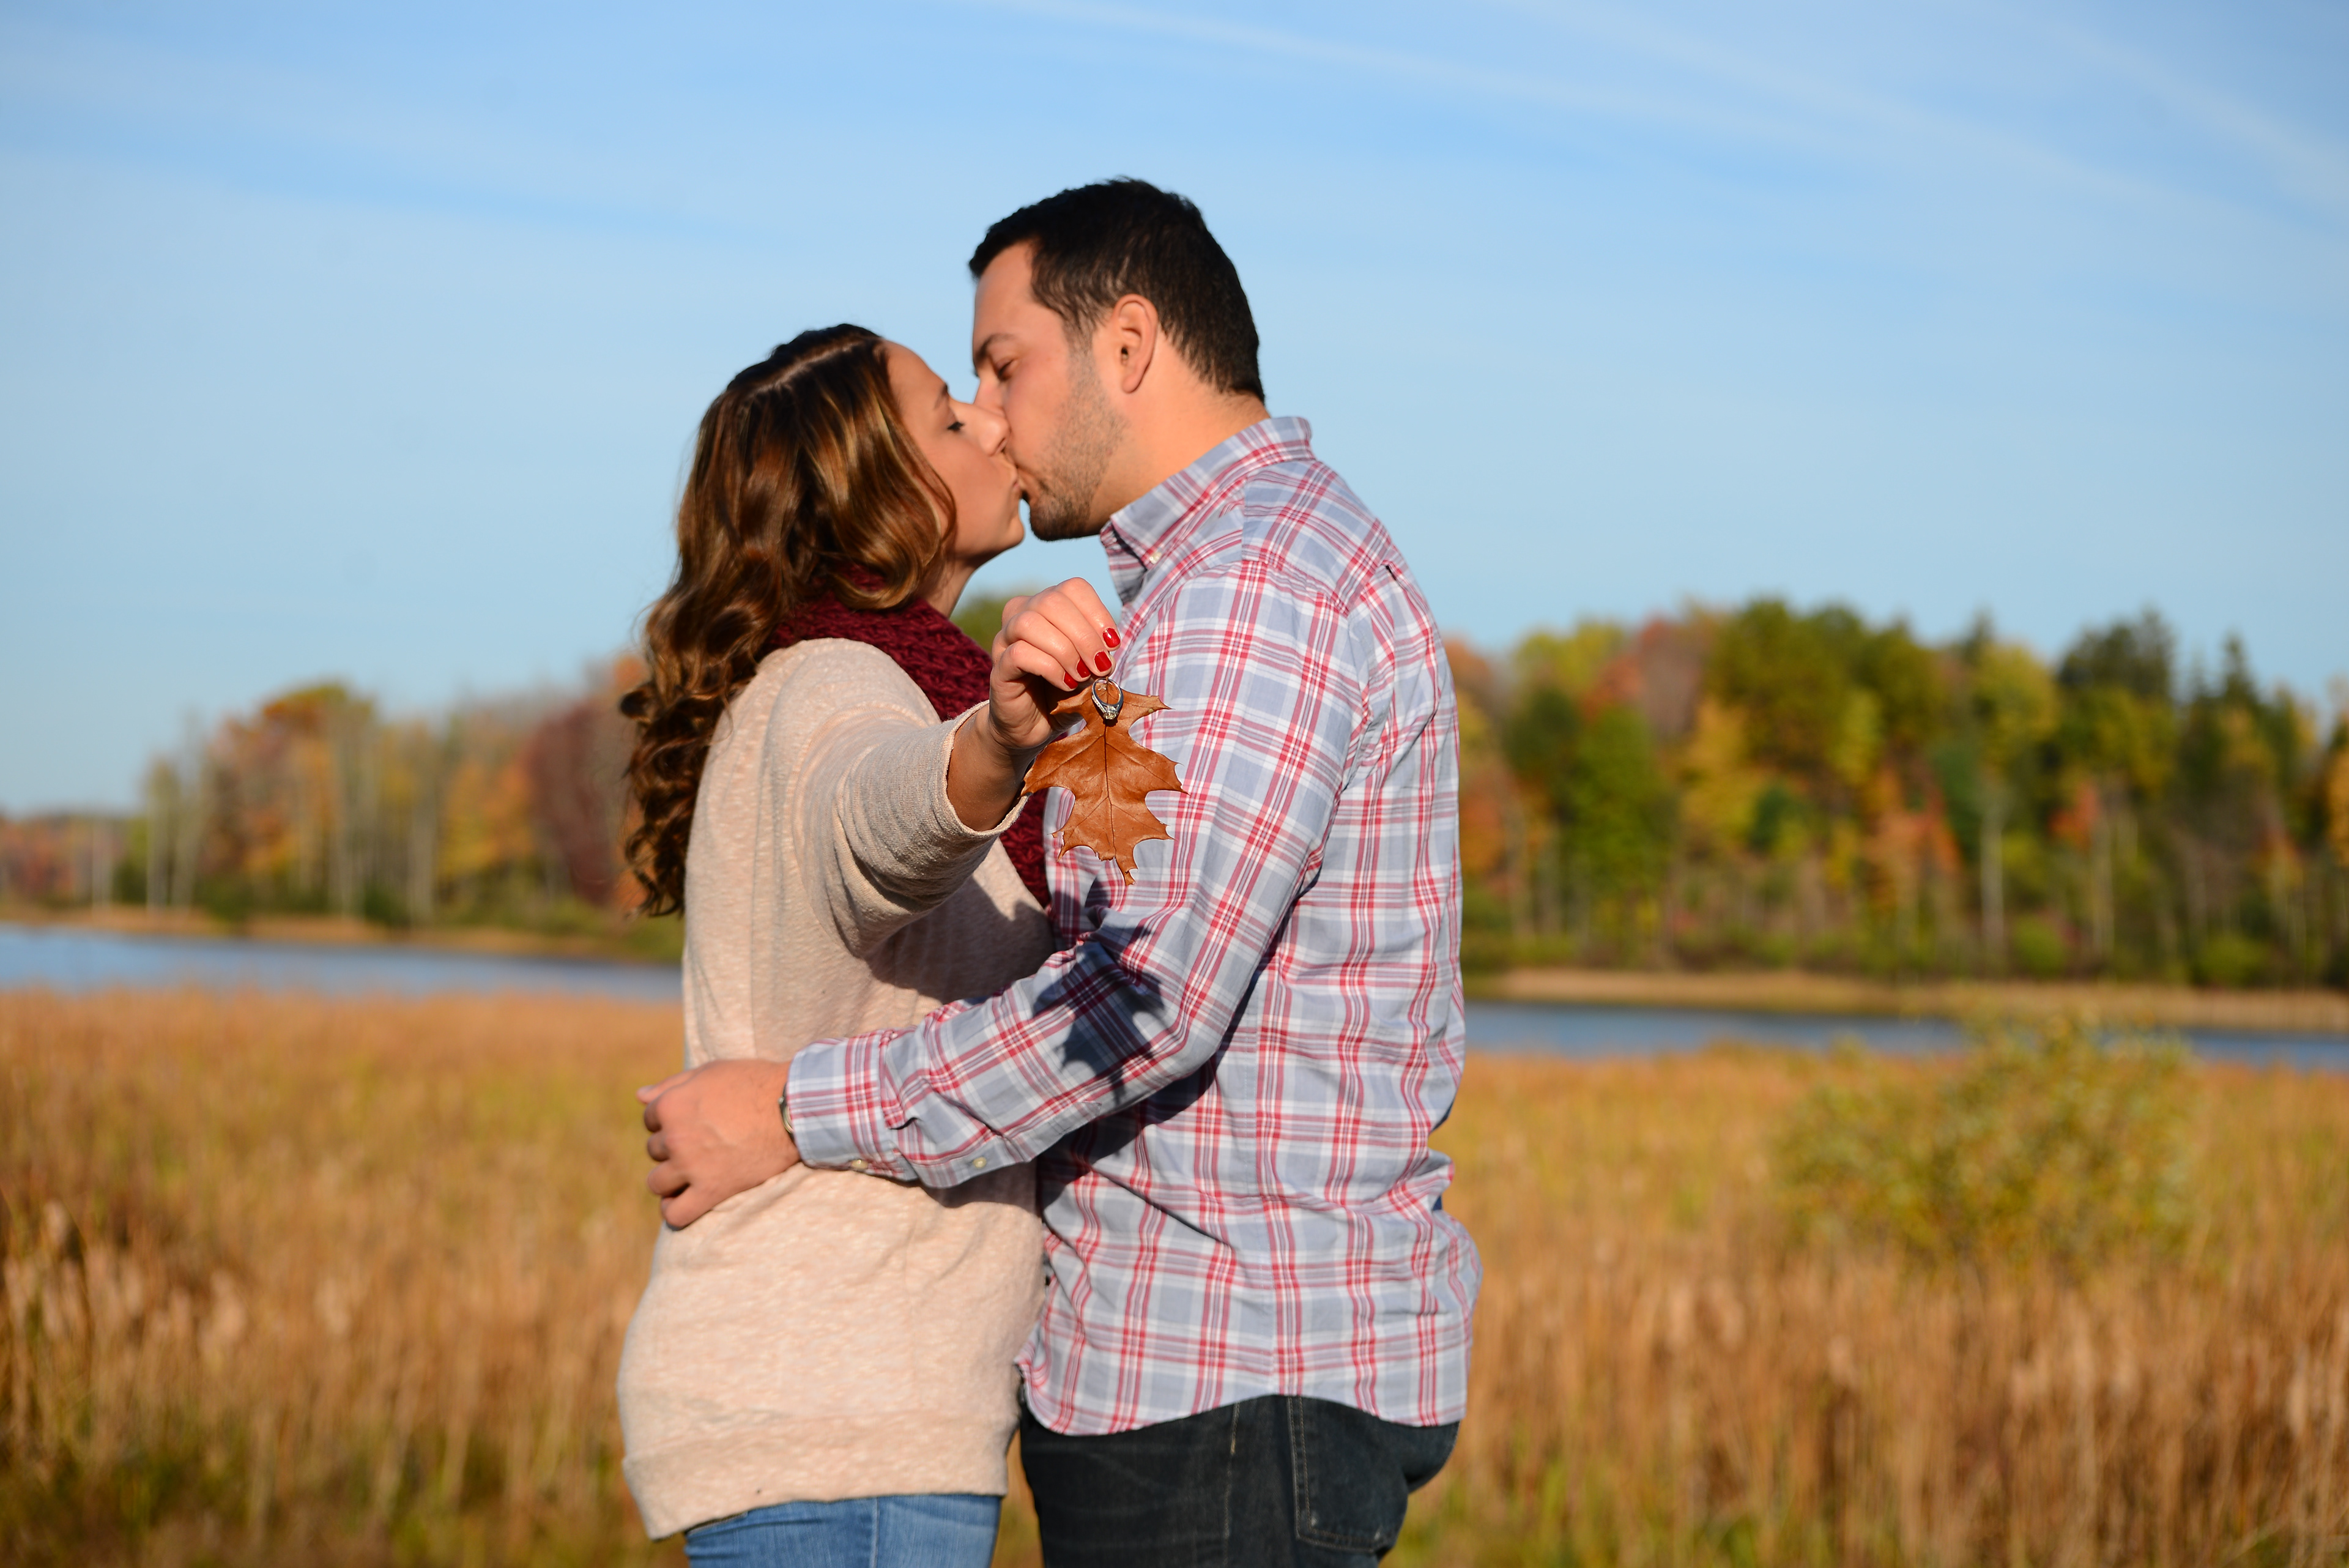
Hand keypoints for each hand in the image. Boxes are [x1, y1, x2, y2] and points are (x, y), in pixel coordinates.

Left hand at [637, 1058, 799, 1227]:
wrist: (794, 1108)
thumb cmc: (754, 1083)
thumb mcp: (711, 1072)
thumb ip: (671, 1084)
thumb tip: (639, 1096)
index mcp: (672, 1106)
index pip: (650, 1119)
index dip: (669, 1119)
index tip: (693, 1121)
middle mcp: (676, 1137)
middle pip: (654, 1150)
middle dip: (672, 1146)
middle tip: (702, 1142)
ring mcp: (692, 1166)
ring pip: (657, 1183)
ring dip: (669, 1178)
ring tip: (690, 1173)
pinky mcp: (712, 1190)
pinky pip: (676, 1214)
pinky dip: (673, 1211)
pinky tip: (682, 1202)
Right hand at [983, 578, 1120, 753]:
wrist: (1034, 728)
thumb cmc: (1064, 693)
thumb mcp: (1090, 669)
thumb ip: (1100, 654)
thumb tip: (1107, 648)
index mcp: (1046, 607)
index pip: (1072, 588)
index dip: (1098, 613)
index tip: (1112, 644)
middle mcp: (1021, 615)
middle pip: (1052, 600)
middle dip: (1085, 635)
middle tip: (1100, 666)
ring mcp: (1005, 640)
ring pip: (1030, 622)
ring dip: (1066, 650)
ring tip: (1082, 676)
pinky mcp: (998, 668)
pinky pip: (1020, 653)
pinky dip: (1050, 668)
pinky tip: (1065, 684)